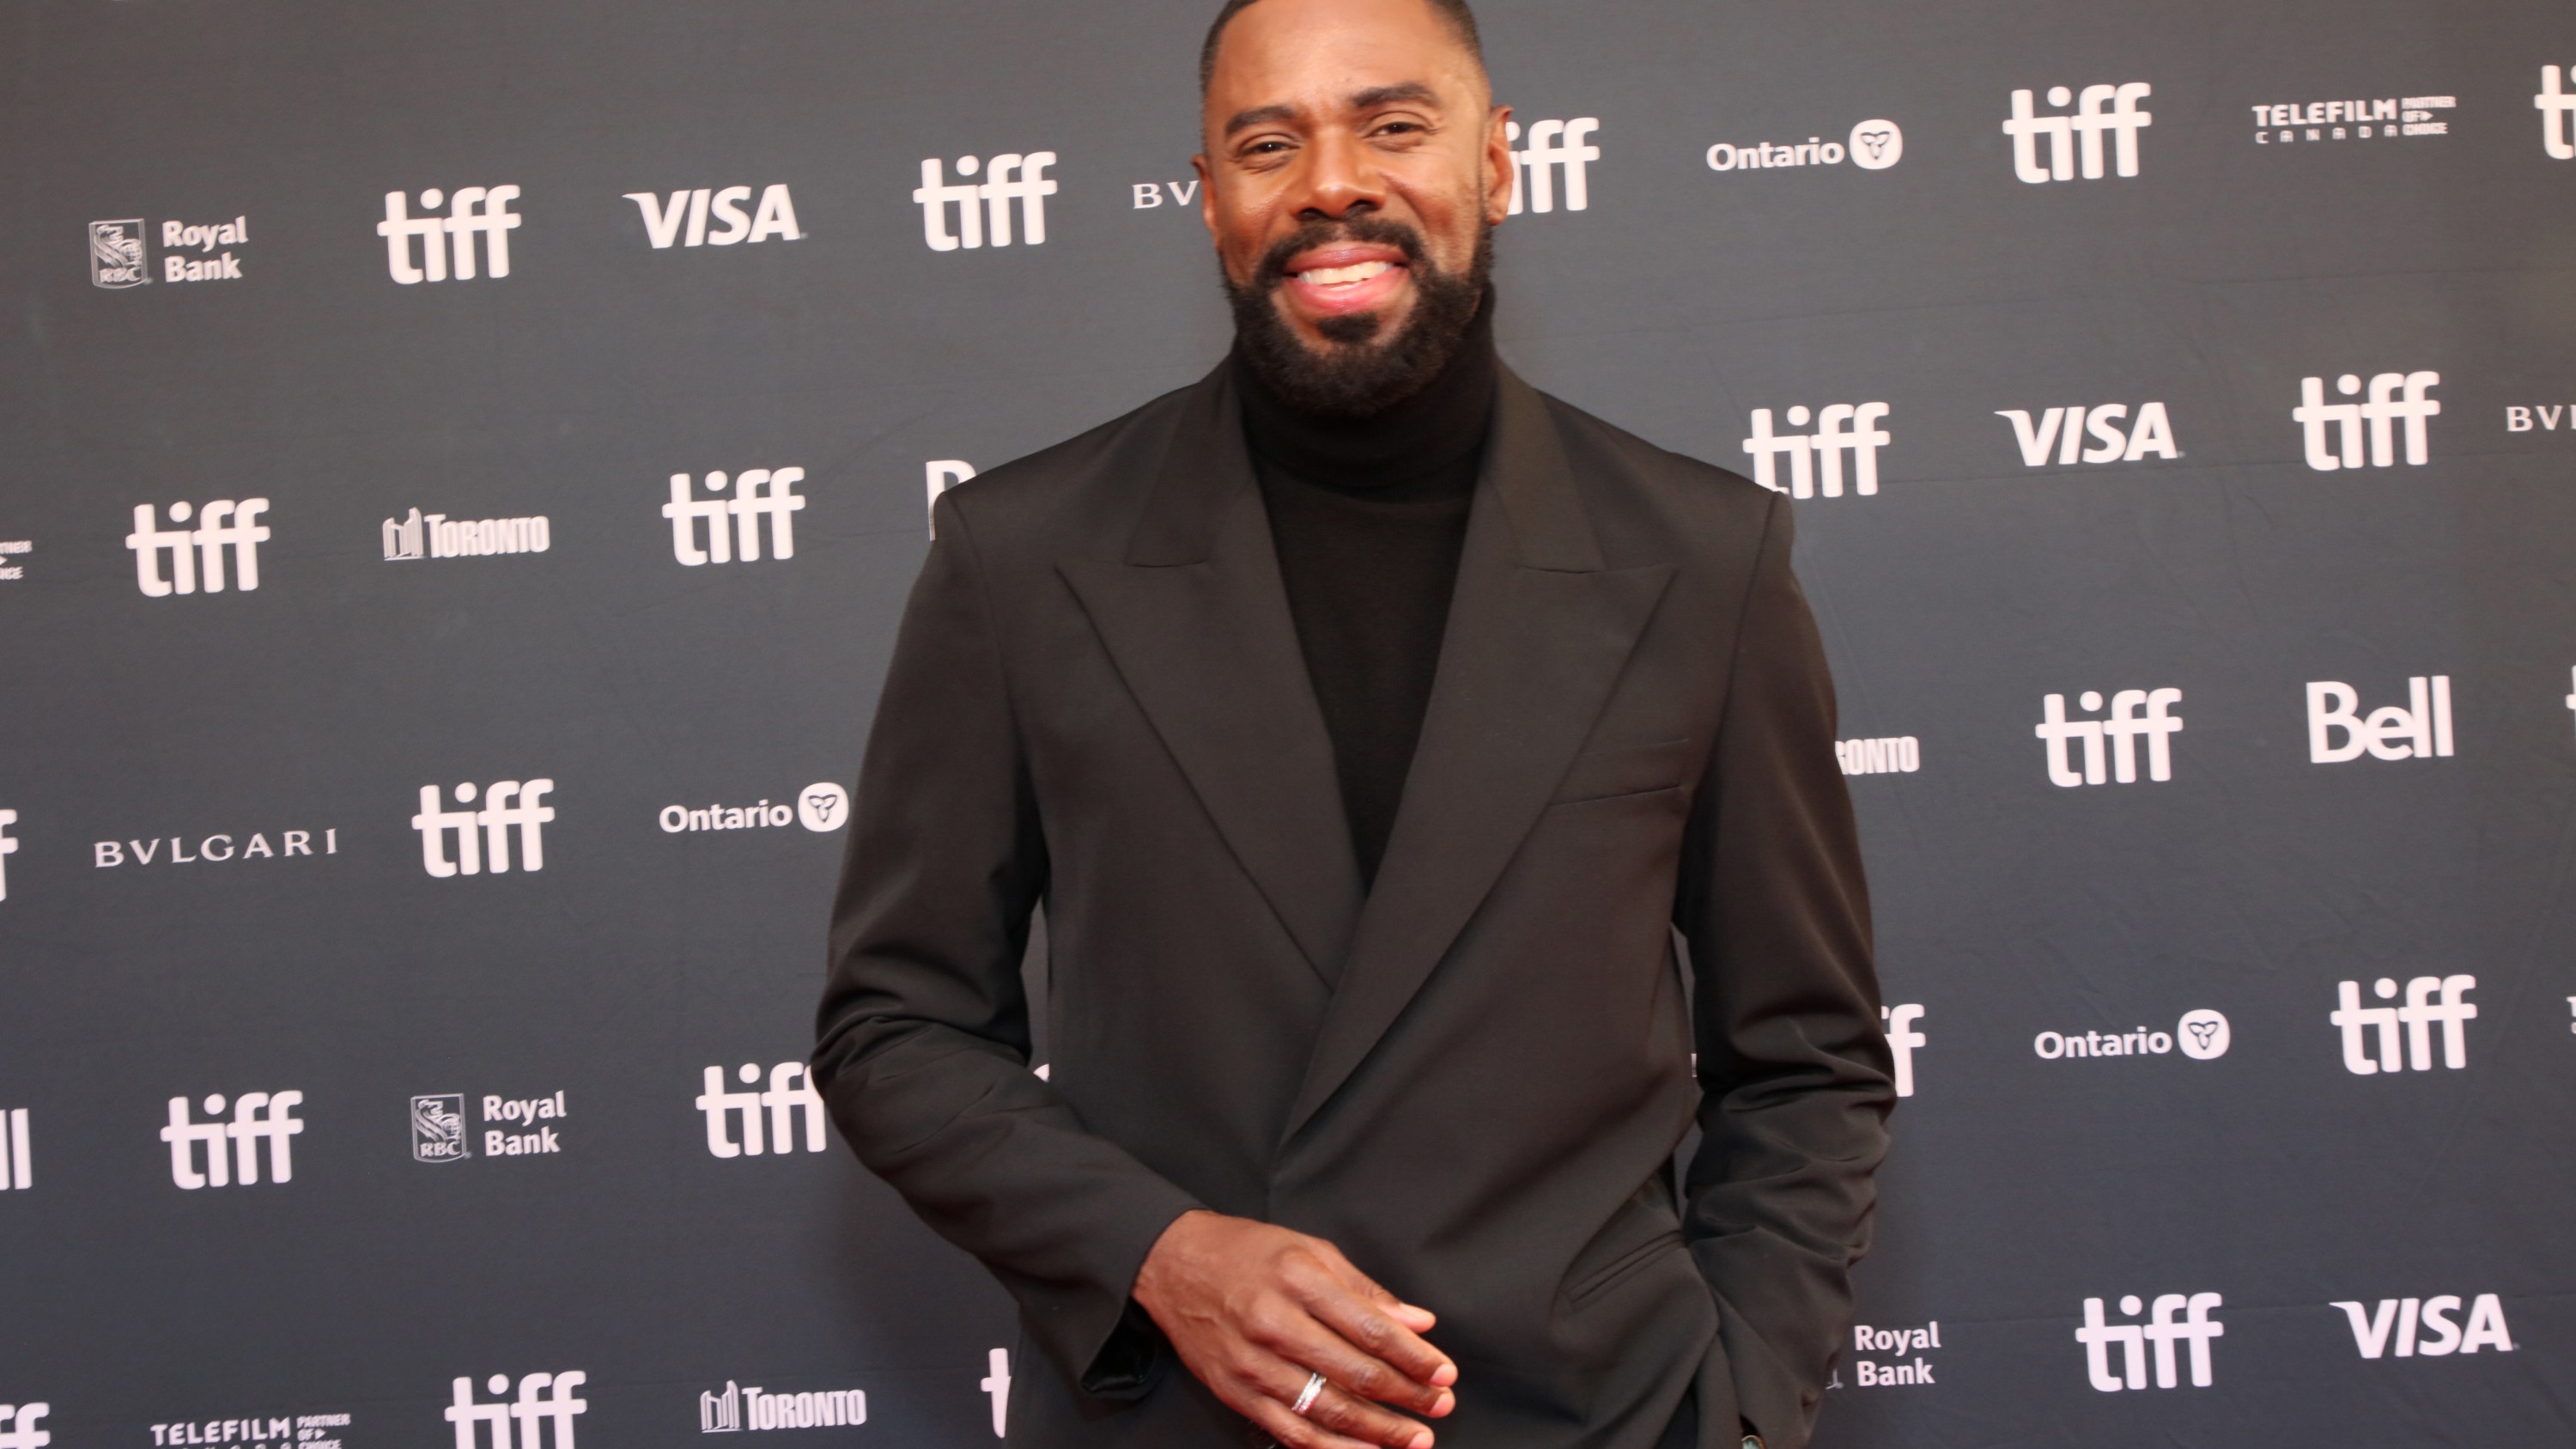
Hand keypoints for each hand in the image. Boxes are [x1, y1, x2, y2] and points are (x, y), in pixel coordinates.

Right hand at [1133, 1210, 1457, 1448]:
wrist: (1172, 1264)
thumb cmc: (1246, 1252)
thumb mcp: (1310, 1250)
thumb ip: (1367, 1291)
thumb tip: (1418, 1323)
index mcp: (1300, 1280)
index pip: (1371, 1329)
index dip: (1414, 1357)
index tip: (1444, 1373)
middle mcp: (1275, 1323)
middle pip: (1355, 1373)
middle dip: (1407, 1396)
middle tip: (1441, 1406)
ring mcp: (1253, 1363)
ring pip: (1327, 1411)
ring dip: (1378, 1431)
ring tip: (1414, 1439)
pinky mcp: (1236, 1392)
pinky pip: (1291, 1432)